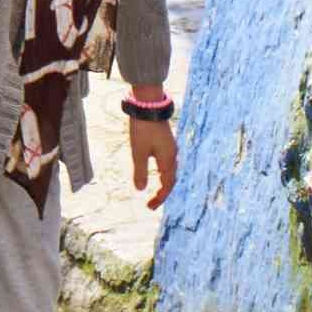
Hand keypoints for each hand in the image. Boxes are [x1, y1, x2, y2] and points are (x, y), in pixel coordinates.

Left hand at [127, 95, 176, 211]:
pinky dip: (163, 172)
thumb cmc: (143, 129)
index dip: (160, 198)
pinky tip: (156, 171)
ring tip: (156, 191)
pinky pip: (167, 162)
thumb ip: (140, 172)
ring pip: (170, 170)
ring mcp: (170, 147)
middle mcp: (172, 154)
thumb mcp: (138, 152)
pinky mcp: (166, 141)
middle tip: (151, 203)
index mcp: (168, 159)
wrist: (148, 104)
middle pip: (171, 179)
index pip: (167, 185)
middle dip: (163, 193)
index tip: (150, 206)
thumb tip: (140, 190)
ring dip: (164, 183)